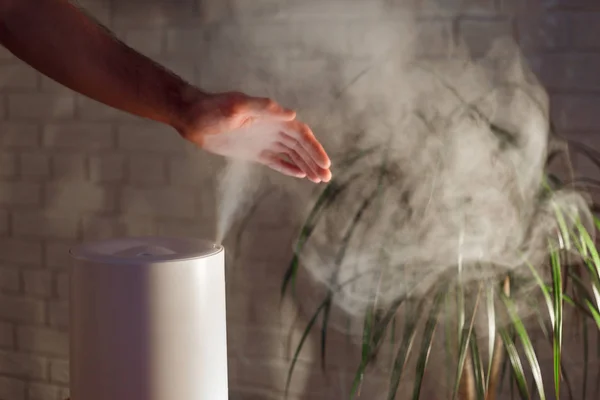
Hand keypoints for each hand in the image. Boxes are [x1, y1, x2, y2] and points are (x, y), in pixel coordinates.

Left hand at [177, 91, 331, 182]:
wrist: (192, 117)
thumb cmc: (213, 108)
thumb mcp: (237, 106)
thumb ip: (263, 108)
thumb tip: (292, 114)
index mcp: (272, 117)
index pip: (300, 134)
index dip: (314, 148)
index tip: (325, 163)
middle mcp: (271, 128)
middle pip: (300, 146)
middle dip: (315, 161)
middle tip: (327, 178)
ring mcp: (263, 140)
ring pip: (291, 155)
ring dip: (306, 166)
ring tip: (319, 180)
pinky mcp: (253, 151)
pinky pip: (276, 161)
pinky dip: (289, 167)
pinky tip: (301, 175)